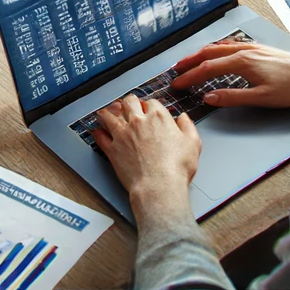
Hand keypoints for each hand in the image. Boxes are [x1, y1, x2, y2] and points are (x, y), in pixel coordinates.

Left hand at [93, 95, 200, 210]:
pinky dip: (98, 133)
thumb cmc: (176, 169)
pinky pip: (100, 136)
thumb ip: (188, 126)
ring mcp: (123, 133)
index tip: (150, 110)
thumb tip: (182, 118)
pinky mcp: (112, 148)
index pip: (152, 102)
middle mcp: (138, 121)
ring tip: (108, 113)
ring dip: (109, 112)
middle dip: (129, 103)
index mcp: (158, 118)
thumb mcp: (193, 144)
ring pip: (110, 114)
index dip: (150, 106)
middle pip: (129, 102)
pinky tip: (97, 131)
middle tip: (128, 106)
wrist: (159, 187)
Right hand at [172, 40, 289, 108]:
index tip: (177, 84)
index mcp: (241, 62)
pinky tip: (217, 52)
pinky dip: (215, 49)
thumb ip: (233, 97)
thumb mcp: (262, 98)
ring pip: (218, 47)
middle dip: (190, 61)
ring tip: (190, 61)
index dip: (190, 77)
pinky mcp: (258, 48)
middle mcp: (242, 50)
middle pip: (208, 53)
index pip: (207, 69)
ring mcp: (250, 47)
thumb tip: (209, 97)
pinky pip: (229, 45)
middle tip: (176, 70)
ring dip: (201, 54)